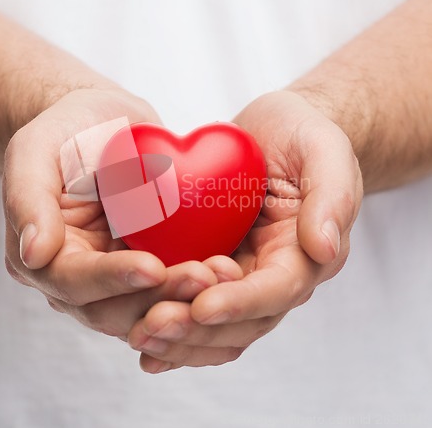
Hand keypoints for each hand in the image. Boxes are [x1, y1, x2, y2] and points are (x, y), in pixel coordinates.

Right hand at [3, 88, 241, 336]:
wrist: (104, 123)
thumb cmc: (66, 129)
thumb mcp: (34, 148)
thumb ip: (27, 198)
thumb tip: (34, 254)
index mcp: (44, 256)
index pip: (74, 282)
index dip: (112, 279)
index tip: (152, 267)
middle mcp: (79, 276)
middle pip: (115, 308)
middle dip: (160, 296)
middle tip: (203, 277)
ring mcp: (116, 273)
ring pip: (149, 306)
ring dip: (185, 297)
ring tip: (221, 275)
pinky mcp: (149, 261)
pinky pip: (172, 283)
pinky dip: (197, 284)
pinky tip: (227, 269)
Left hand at [127, 91, 362, 371]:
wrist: (275, 132)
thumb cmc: (302, 136)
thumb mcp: (324, 151)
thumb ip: (332, 196)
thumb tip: (325, 248)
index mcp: (303, 254)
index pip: (276, 290)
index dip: (240, 302)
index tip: (202, 307)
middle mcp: (271, 273)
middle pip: (240, 321)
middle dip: (197, 329)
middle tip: (153, 325)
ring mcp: (240, 271)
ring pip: (213, 324)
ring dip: (178, 337)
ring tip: (138, 335)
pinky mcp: (211, 260)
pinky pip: (190, 300)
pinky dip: (168, 319)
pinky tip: (137, 333)